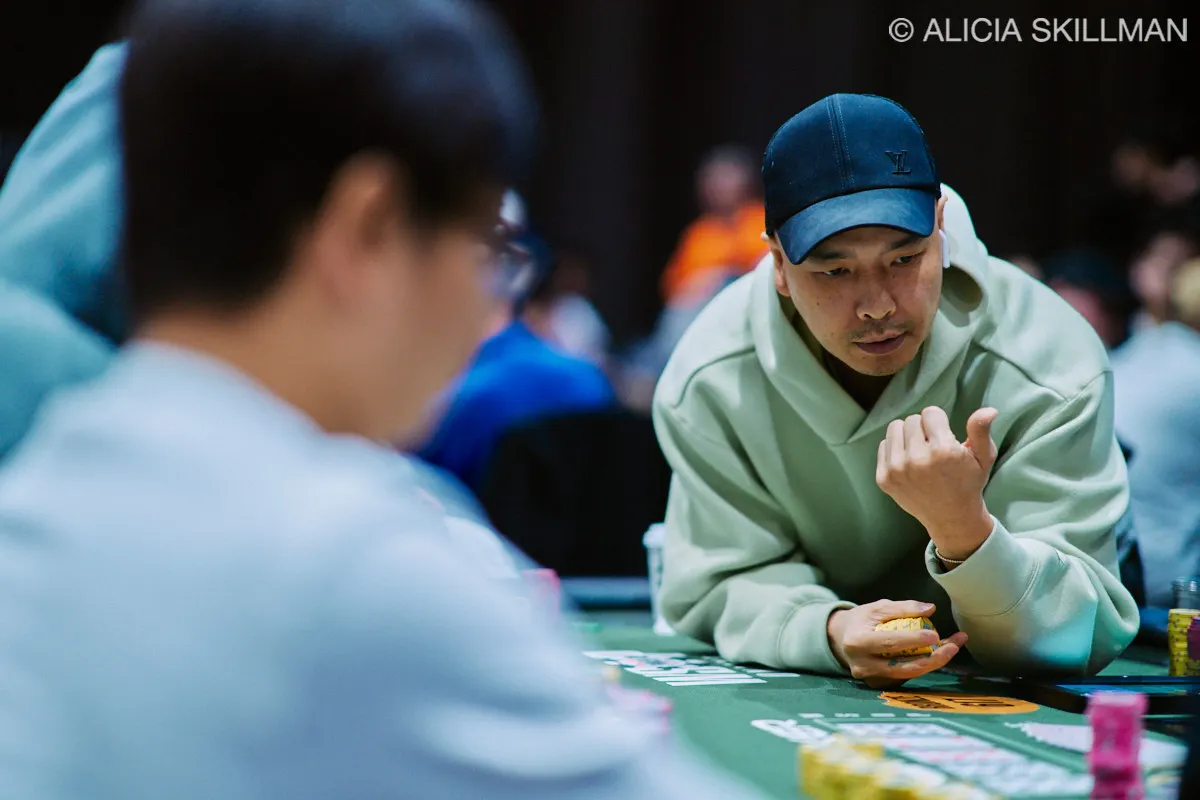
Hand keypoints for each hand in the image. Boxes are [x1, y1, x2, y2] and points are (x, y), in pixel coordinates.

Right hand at [827, 600, 968, 688]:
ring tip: (953, 647)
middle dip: (932, 659)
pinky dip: (923, 664)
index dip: (912, 640)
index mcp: (857, 642)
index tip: (934, 635)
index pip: (888, 643)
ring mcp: (870, 678)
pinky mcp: (879, 685)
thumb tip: (930, 609)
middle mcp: (862, 665)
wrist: (841, 638)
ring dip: (933, 662)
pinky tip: (939, 653)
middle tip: (953, 646)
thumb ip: (903, 608)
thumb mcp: (877, 607)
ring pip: (907, 674)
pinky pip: (906, 676)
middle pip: (902, 666)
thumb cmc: (862, 620)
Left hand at [876, 405, 997, 560]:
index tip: (944, 436)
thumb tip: (989, 409)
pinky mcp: (884, 478)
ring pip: (895, 428)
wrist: (951, 518)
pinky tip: (909, 462)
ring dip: (907, 435)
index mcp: (943, 451)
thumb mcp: (983, 457)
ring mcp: (897, 470)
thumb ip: (981, 431)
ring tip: (920, 450)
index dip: (939, 422)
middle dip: (923, 428)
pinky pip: (884, 445)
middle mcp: (917, 460)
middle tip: (933, 446)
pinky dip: (895, 449)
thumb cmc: (969, 483)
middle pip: (911, 420)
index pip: (930, 413)